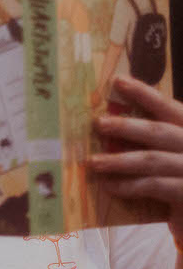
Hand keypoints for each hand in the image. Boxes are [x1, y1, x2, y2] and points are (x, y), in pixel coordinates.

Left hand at [89, 75, 182, 232]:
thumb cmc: (180, 184)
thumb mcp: (171, 156)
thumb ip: (153, 142)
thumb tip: (112, 127)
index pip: (169, 107)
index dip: (145, 94)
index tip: (119, 82)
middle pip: (158, 131)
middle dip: (126, 126)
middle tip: (98, 123)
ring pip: (151, 160)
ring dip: (119, 160)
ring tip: (93, 161)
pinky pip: (152, 186)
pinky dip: (128, 185)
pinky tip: (109, 185)